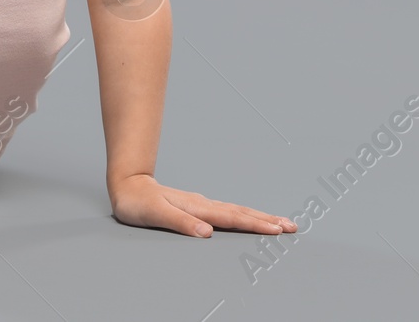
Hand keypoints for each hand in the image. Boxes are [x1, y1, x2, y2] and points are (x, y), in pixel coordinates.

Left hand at [109, 173, 297, 236]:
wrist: (127, 185)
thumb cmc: (138, 203)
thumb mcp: (155, 214)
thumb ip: (180, 223)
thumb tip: (207, 233)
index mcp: (197, 207)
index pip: (231, 218)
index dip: (255, 224)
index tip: (277, 230)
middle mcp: (203, 204)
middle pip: (241, 212)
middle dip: (267, 220)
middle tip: (291, 226)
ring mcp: (201, 204)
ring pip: (236, 210)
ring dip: (259, 216)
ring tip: (279, 222)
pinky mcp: (197, 206)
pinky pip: (227, 211)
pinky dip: (244, 214)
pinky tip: (249, 217)